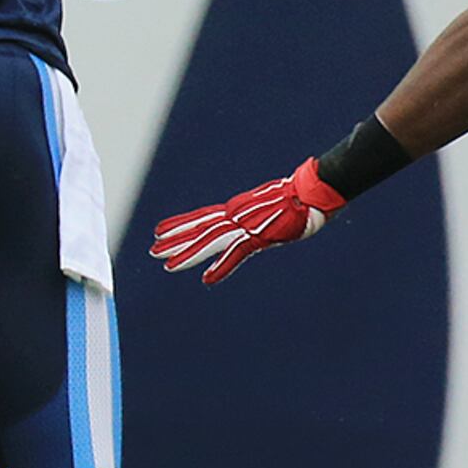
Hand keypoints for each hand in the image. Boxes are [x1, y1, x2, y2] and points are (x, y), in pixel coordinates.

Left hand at [149, 157, 347, 282]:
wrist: (314, 189)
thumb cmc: (298, 198)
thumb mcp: (269, 210)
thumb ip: (256, 220)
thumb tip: (252, 226)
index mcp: (237, 210)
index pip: (202, 218)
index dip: (180, 224)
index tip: (160, 231)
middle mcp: (236, 216)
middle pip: (199, 229)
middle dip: (175, 240)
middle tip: (153, 250)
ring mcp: (246, 225)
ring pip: (210, 241)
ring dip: (188, 254)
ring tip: (168, 265)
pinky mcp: (261, 235)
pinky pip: (237, 253)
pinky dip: (222, 266)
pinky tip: (207, 279)